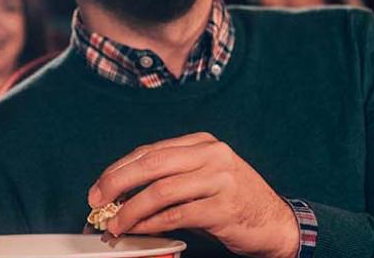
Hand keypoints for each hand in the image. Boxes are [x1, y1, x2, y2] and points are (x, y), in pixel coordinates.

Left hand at [88, 133, 299, 257]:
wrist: (276, 222)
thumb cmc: (234, 201)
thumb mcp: (203, 179)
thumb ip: (169, 179)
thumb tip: (122, 194)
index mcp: (202, 143)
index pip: (149, 152)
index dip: (119, 169)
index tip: (99, 187)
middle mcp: (212, 155)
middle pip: (151, 164)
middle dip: (117, 184)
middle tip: (97, 201)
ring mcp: (220, 180)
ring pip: (161, 191)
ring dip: (131, 210)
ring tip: (116, 224)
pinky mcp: (224, 207)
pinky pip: (177, 215)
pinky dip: (152, 224)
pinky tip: (140, 230)